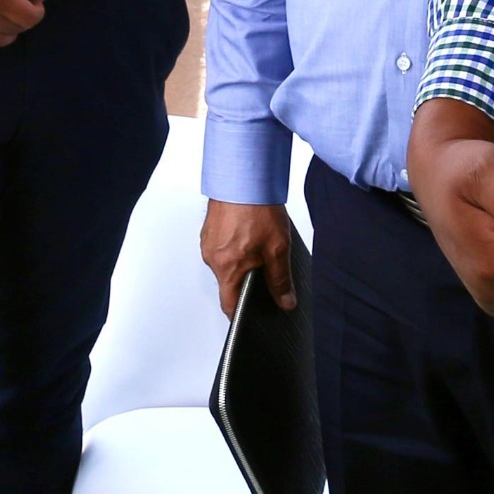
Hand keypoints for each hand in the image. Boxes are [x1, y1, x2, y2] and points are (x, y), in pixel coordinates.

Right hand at [201, 199, 296, 318]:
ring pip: (225, 264)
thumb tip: (285, 302)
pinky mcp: (209, 229)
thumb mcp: (277, 248)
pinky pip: (222, 247)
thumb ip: (280, 279)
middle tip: (266, 271)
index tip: (252, 317)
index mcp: (227, 268)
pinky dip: (235, 246)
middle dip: (246, 281)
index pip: (229, 305)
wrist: (243, 175)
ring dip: (241, 261)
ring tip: (260, 246)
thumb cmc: (257, 208)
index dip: (241, 314)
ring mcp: (208, 242)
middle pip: (228, 283)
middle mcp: (212, 257)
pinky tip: (250, 234)